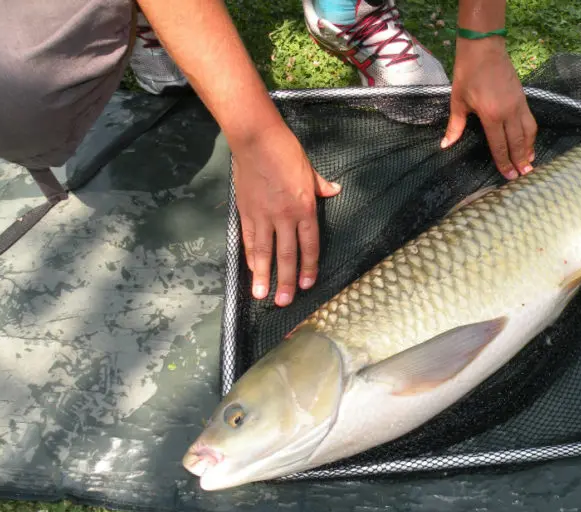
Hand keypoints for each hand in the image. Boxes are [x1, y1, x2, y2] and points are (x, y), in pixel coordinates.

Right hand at [233, 124, 340, 306]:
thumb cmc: (286, 151)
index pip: (309, 244)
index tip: (307, 284)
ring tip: (262, 295)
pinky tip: (252, 269)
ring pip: (265, 252)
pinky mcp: (246, 211)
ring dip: (264, 276)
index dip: (309, 266)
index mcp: (305, 208)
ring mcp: (263, 215)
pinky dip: (251, 255)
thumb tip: (335, 191)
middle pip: (287, 254)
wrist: (257, 140)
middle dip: (286, 280)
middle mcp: (285, 216)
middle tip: (284, 302)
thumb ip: (321, 186)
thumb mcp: (309, 170)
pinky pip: (249, 239)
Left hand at [441, 38, 537, 179]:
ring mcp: (519, 104)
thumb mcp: (458, 101)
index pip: (499, 145)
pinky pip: (530, 121)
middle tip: (525, 176)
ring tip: (530, 162)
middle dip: (520, 160)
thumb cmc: (467, 74)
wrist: (484, 48)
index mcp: (491, 116)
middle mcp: (508, 112)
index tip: (509, 176)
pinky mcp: (523, 98)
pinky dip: (531, 134)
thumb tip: (445, 145)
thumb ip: (455, 126)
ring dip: (529, 148)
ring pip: (528, 132)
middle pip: (517, 142)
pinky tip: (530, 142)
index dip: (504, 162)